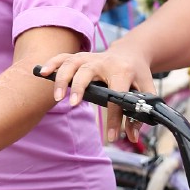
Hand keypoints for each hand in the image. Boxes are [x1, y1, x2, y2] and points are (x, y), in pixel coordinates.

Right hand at [39, 41, 155, 143]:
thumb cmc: (138, 74)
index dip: (114, 119)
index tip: (111, 137)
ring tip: (57, 97)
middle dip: (78, 87)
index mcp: (123, 71)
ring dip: (62, 79)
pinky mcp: (81, 56)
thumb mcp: (147, 92)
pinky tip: (42, 73)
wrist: (131, 52)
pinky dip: (52, 64)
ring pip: (72, 63)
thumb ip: (140, 114)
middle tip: (72, 105)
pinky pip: (64, 57)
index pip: (117, 97)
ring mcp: (91, 57)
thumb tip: (132, 137)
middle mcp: (104, 62)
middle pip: (87, 72)